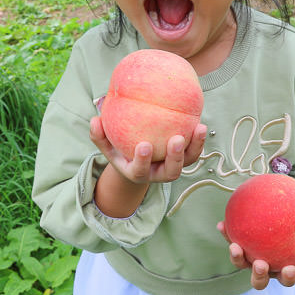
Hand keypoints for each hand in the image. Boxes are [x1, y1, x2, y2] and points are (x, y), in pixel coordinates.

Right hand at [89, 116, 206, 183]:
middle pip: (171, 172)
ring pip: (188, 162)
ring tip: (198, 128)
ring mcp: (172, 167)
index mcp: (138, 173)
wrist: (137, 162)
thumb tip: (94, 120)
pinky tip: (200, 122)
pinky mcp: (184, 159)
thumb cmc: (120, 151)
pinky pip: (194, 150)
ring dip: (195, 147)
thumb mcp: (107, 145)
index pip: (140, 171)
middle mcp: (158, 174)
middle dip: (175, 157)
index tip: (144, 145)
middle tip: (176, 139)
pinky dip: (198, 140)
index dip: (143, 161)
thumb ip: (99, 135)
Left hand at [217, 221, 294, 289]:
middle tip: (260, 264)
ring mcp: (248, 259)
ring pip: (241, 264)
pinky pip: (231, 240)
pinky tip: (221, 224)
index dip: (287, 277)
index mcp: (280, 268)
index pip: (285, 278)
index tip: (290, 268)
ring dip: (237, 258)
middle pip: (259, 280)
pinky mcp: (236, 246)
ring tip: (235, 246)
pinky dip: (226, 234)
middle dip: (258, 276)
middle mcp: (263, 268)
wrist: (277, 217)